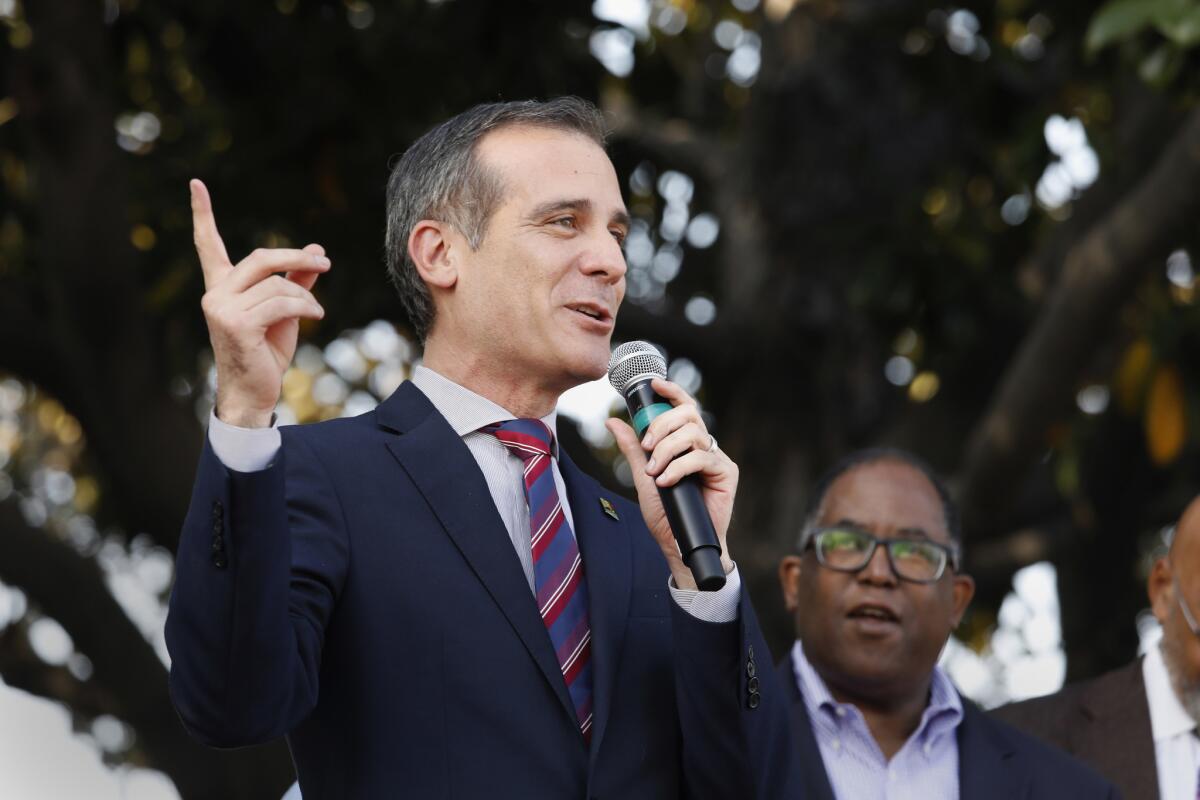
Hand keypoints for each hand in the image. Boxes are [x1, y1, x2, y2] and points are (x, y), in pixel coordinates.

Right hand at [191, 179, 329, 426]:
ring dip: (306, 296)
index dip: (202, 214)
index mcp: (220, 287)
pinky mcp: (236, 325)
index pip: (207, 245)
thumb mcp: (284, 310)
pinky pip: (281, 303)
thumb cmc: (265, 352)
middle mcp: (215, 294)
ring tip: (318, 311)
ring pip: (277, 285)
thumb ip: (296, 280)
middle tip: (325, 262)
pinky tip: (316, 316)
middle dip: (296, 259)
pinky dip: (306, 307)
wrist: (255, 392)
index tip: (195, 183)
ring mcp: (222, 309)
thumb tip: (317, 249)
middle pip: (260, 258)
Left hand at [606, 378, 737, 589]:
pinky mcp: (727, 473)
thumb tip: (612, 421)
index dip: (672, 392)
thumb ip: (633, 449)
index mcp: (686, 444)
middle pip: (689, 414)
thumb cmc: (665, 514)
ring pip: (694, 433)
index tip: (655, 384)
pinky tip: (666, 481)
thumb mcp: (643, 477)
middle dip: (662, 425)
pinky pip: (702, 457)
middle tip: (647, 447)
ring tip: (655, 471)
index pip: (684, 408)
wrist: (679, 545)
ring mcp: (716, 458)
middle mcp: (704, 446)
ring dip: (668, 449)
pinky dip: (679, 467)